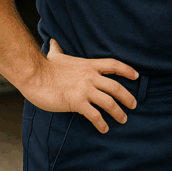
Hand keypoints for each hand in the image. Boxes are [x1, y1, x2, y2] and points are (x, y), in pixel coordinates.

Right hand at [22, 39, 138, 133]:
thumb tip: (52, 41)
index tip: (136, 76)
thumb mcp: (55, 55)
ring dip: (118, 112)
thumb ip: (57, 49)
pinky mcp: (76, 103)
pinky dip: (101, 123)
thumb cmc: (44, 66)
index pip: (114, 65)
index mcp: (89, 65)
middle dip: (128, 97)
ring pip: (109, 102)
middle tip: (134, 105)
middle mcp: (91, 77)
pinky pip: (94, 115)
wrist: (34, 75)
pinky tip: (104, 129)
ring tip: (123, 119)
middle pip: (116, 87)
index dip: (127, 70)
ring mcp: (85, 90)